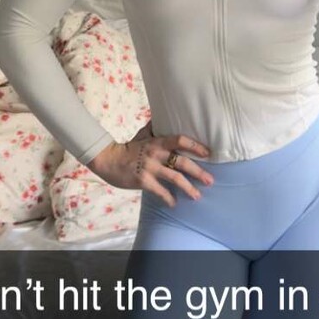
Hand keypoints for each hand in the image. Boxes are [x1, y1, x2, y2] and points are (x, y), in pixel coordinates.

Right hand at [89, 121, 214, 204]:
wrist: (108, 160)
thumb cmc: (128, 148)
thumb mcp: (142, 135)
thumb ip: (155, 129)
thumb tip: (164, 114)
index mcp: (158, 142)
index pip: (180, 140)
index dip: (196, 146)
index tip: (209, 153)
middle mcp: (156, 154)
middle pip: (182, 162)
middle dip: (198, 172)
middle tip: (210, 180)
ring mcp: (150, 168)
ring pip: (174, 178)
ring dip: (188, 188)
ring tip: (198, 196)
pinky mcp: (143, 181)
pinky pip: (160, 191)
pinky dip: (168, 198)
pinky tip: (174, 203)